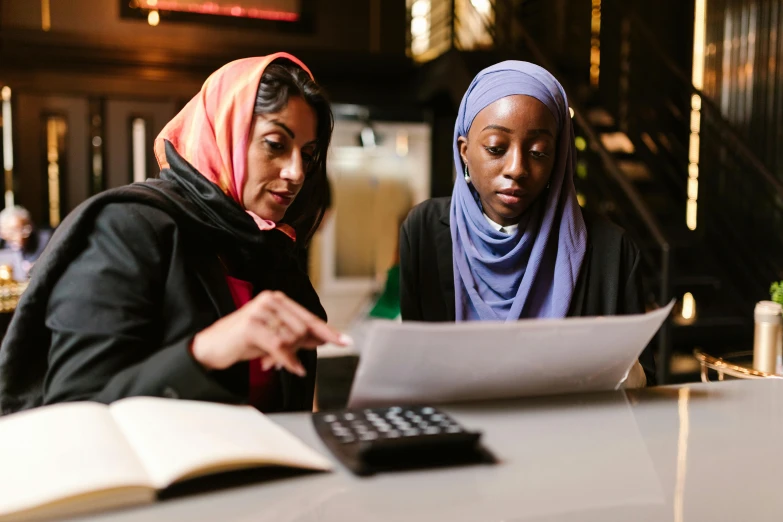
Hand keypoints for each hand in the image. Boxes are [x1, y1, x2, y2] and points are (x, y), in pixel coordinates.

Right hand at [191, 290, 350, 375]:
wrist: (211, 347)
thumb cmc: (243, 341)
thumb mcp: (275, 336)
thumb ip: (298, 336)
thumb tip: (324, 338)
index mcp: (278, 299)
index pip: (309, 317)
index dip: (328, 331)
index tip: (344, 341)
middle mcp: (270, 300)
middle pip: (303, 329)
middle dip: (296, 348)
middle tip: (281, 359)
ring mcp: (260, 311)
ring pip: (293, 338)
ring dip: (286, 355)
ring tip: (269, 360)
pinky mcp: (252, 326)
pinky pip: (280, 347)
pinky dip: (288, 361)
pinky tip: (293, 368)